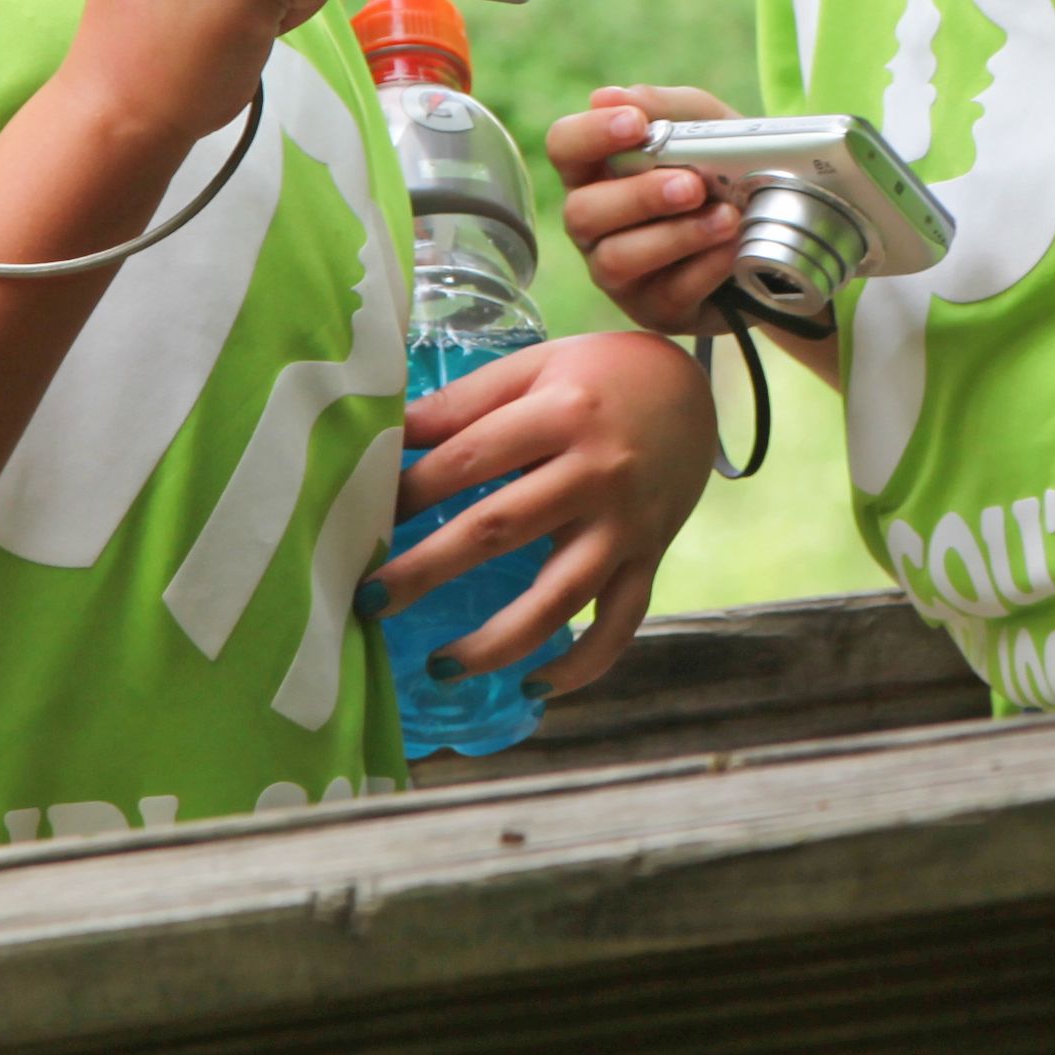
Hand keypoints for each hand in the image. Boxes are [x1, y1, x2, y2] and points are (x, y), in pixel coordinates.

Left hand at [368, 332, 715, 694]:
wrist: (695, 393)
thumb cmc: (600, 376)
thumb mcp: (536, 368)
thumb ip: (465, 402)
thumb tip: (387, 433)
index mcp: (562, 414)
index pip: (469, 458)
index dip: (410, 491)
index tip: (359, 519)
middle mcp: (598, 472)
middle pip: (501, 528)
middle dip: (427, 570)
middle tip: (369, 602)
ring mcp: (627, 524)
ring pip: (561, 595)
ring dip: (498, 640)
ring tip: (439, 667)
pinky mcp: (649, 558)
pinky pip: (619, 623)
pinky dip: (582, 664)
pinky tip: (533, 687)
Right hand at [547, 86, 747, 334]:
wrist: (779, 231)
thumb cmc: (724, 172)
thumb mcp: (709, 127)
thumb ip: (667, 108)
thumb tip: (607, 95)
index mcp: (598, 171)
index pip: (564, 147)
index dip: (591, 134)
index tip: (636, 123)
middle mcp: (596, 224)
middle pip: (582, 212)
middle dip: (640, 196)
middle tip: (692, 184)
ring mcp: (620, 273)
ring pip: (616, 260)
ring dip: (675, 236)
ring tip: (726, 218)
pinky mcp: (655, 309)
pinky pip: (666, 294)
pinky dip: (704, 268)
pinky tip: (733, 249)